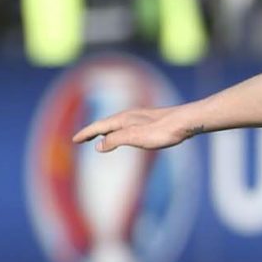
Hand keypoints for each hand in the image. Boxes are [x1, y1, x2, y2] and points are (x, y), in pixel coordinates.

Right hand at [72, 105, 194, 151]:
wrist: (186, 121)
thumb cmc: (161, 130)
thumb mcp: (135, 137)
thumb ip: (115, 140)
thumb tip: (99, 145)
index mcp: (122, 119)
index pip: (98, 127)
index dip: (86, 134)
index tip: (74, 140)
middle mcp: (129, 116)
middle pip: (106, 124)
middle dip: (93, 132)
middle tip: (82, 139)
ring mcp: (140, 117)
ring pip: (117, 125)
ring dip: (106, 132)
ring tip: (101, 138)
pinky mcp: (151, 121)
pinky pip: (128, 126)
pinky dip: (119, 132)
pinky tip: (127, 135)